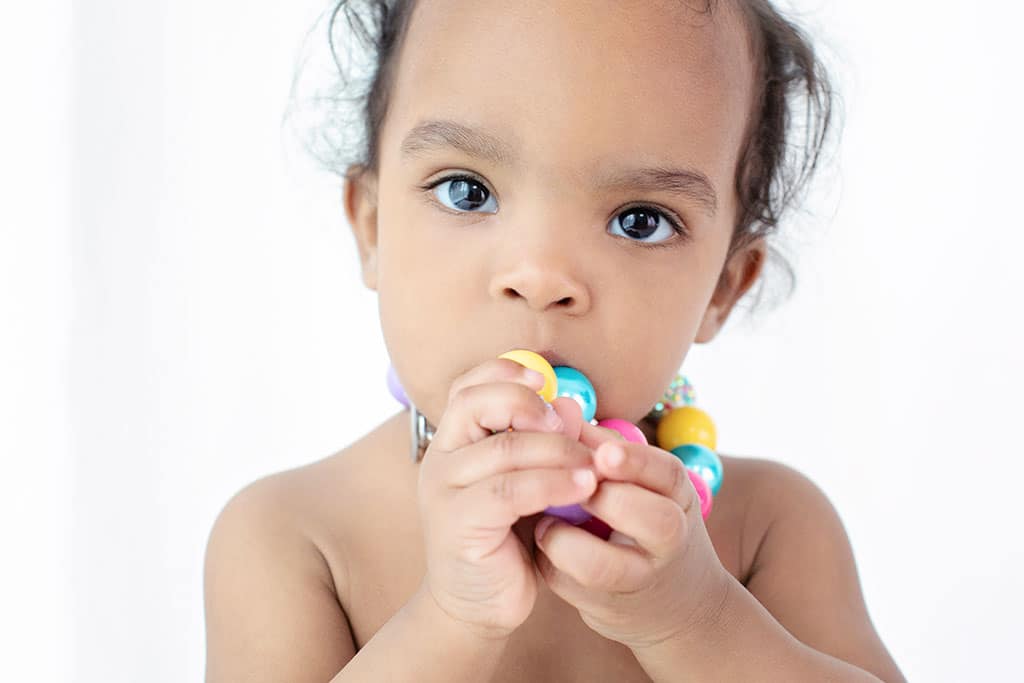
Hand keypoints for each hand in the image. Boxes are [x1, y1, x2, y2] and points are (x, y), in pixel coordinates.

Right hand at [417, 358, 598, 640]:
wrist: (479, 607)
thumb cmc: (507, 540)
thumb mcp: (526, 482)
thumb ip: (541, 445)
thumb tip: (570, 405)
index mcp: (453, 442)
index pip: (467, 386)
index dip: (504, 371)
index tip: (544, 377)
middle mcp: (440, 460)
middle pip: (474, 404)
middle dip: (529, 404)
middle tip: (570, 426)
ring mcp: (444, 492)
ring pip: (504, 450)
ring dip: (558, 451)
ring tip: (595, 466)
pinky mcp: (459, 524)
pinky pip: (511, 491)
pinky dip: (553, 484)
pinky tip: (583, 487)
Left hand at [532, 429, 729, 650]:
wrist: (673, 603)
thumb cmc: (641, 518)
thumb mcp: (638, 482)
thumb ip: (598, 446)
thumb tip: (561, 406)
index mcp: (677, 496)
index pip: (667, 474)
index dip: (634, 461)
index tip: (602, 453)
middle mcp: (669, 539)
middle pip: (654, 521)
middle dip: (607, 501)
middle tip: (573, 486)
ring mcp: (640, 578)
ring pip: (604, 565)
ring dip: (566, 541)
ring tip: (545, 522)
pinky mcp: (605, 607)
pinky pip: (569, 584)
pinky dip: (548, 563)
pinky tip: (540, 545)